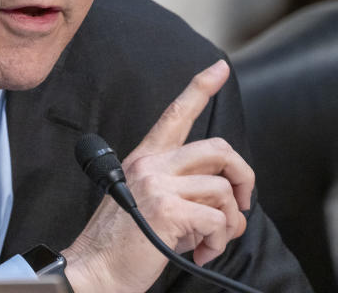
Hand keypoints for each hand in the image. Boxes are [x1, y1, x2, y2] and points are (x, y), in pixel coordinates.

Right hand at [61, 60, 254, 292]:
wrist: (94, 270)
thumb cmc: (121, 242)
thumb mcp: (146, 201)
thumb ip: (179, 187)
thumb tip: (222, 198)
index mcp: (145, 158)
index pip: (175, 113)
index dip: (201, 87)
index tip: (220, 68)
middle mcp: (151, 164)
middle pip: (218, 149)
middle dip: (243, 177)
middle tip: (242, 204)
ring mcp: (157, 185)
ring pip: (222, 190)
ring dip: (229, 223)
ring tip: (211, 241)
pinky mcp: (167, 210)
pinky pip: (217, 220)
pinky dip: (218, 241)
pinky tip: (200, 252)